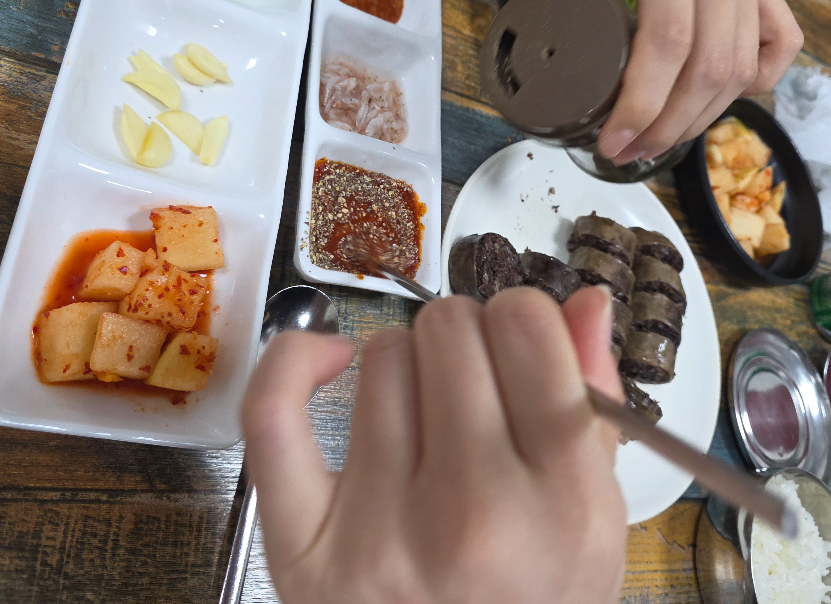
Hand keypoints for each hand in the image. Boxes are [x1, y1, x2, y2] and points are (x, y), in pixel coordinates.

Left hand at [241, 286, 626, 603]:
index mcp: (563, 502)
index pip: (523, 327)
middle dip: (466, 341)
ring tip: (425, 424)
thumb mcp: (597, 520)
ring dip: (407, 368)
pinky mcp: (301, 549)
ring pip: (382, 356)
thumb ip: (595, 403)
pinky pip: (273, 411)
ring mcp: (379, 532)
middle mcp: (473, 514)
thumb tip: (581, 299)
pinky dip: (293, 362)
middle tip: (472, 391)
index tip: (518, 348)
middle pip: (448, 328)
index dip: (521, 322)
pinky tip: (330, 360)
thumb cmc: (538, 600)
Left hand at [521, 0, 802, 163]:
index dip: (641, 105)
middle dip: (669, 126)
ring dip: (703, 117)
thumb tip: (522, 60)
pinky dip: (753, 82)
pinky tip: (716, 100)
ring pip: (745, 66)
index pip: (668, 42)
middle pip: (711, 66)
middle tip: (630, 151)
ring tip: (658, 139)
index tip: (613, 142)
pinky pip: (780, 43)